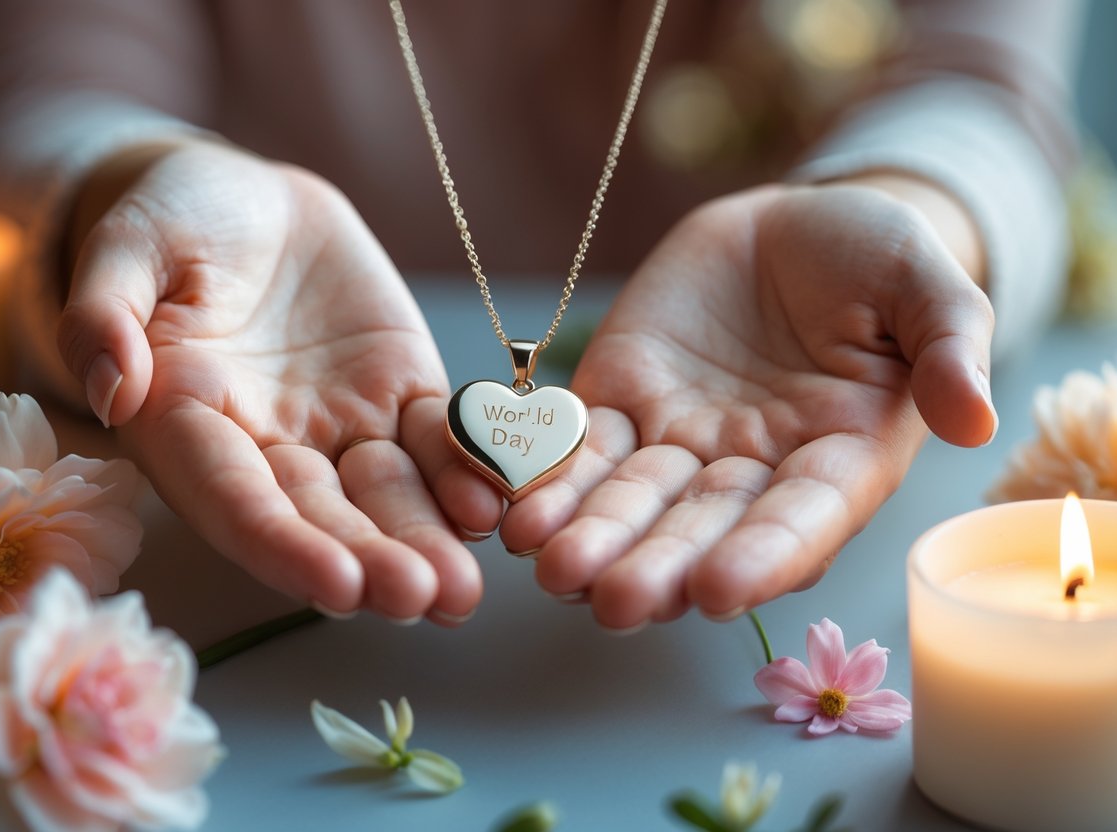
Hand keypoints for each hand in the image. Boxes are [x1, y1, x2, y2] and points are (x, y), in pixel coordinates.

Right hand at [57, 143, 502, 622]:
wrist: (252, 200)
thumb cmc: (175, 218)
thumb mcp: (129, 245)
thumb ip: (105, 312)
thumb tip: (108, 386)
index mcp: (190, 424)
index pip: (234, 498)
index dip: (283, 544)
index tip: (336, 585)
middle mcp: (269, 445)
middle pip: (321, 516)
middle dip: (370, 562)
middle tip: (422, 597)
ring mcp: (342, 425)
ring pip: (387, 495)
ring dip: (425, 541)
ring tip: (462, 590)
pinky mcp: (402, 395)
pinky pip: (438, 440)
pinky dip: (465, 471)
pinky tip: (490, 505)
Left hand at [499, 183, 996, 628]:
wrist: (787, 226)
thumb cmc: (871, 256)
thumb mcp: (925, 282)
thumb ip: (949, 343)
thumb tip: (976, 417)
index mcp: (837, 458)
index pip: (803, 519)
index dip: (763, 555)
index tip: (718, 589)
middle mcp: (751, 469)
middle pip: (702, 528)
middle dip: (657, 564)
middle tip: (612, 598)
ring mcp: (679, 439)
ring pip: (631, 498)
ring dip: (590, 534)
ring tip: (550, 564)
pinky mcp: (618, 399)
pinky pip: (578, 444)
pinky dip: (547, 473)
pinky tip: (514, 505)